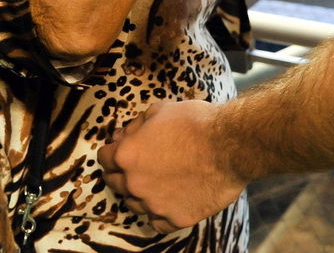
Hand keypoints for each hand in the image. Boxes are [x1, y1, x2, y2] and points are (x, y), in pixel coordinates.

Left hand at [98, 99, 243, 232]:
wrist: (230, 145)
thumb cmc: (196, 123)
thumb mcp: (161, 110)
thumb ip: (137, 125)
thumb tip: (124, 135)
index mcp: (127, 155)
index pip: (103, 158)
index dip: (111, 152)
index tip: (120, 150)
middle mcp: (135, 184)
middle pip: (114, 183)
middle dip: (121, 173)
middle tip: (136, 166)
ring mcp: (155, 205)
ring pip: (134, 205)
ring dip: (139, 194)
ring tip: (155, 183)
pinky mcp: (176, 219)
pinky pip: (158, 222)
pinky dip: (160, 213)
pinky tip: (169, 200)